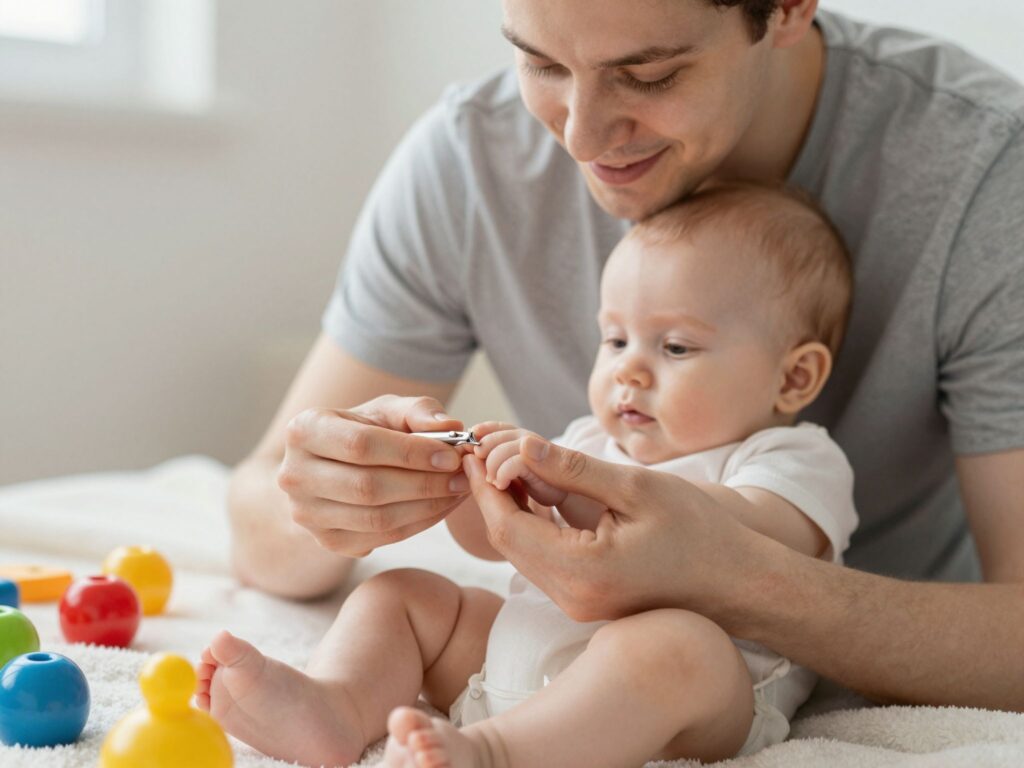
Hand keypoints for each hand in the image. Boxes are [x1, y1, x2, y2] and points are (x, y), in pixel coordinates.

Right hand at [278, 395, 472, 555]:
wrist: (335, 466)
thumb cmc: (366, 430)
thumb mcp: (388, 410)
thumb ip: (420, 411)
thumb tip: (451, 427)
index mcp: (304, 431)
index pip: (361, 445)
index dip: (411, 453)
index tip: (451, 455)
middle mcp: (294, 475)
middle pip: (367, 487)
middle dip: (424, 483)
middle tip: (462, 477)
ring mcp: (306, 514)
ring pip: (376, 518)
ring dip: (427, 507)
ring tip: (458, 490)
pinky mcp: (327, 542)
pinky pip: (382, 538)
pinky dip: (419, 524)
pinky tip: (442, 506)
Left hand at [462, 435, 765, 622]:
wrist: (739, 582)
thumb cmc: (699, 532)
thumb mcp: (636, 488)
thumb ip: (574, 468)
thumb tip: (522, 445)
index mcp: (582, 571)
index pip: (507, 526)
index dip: (485, 484)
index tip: (476, 446)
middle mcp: (572, 596)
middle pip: (508, 540)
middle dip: (491, 492)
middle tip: (485, 447)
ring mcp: (578, 603)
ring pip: (522, 550)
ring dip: (509, 506)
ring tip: (507, 460)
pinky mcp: (586, 599)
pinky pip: (543, 559)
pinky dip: (532, 523)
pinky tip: (535, 489)